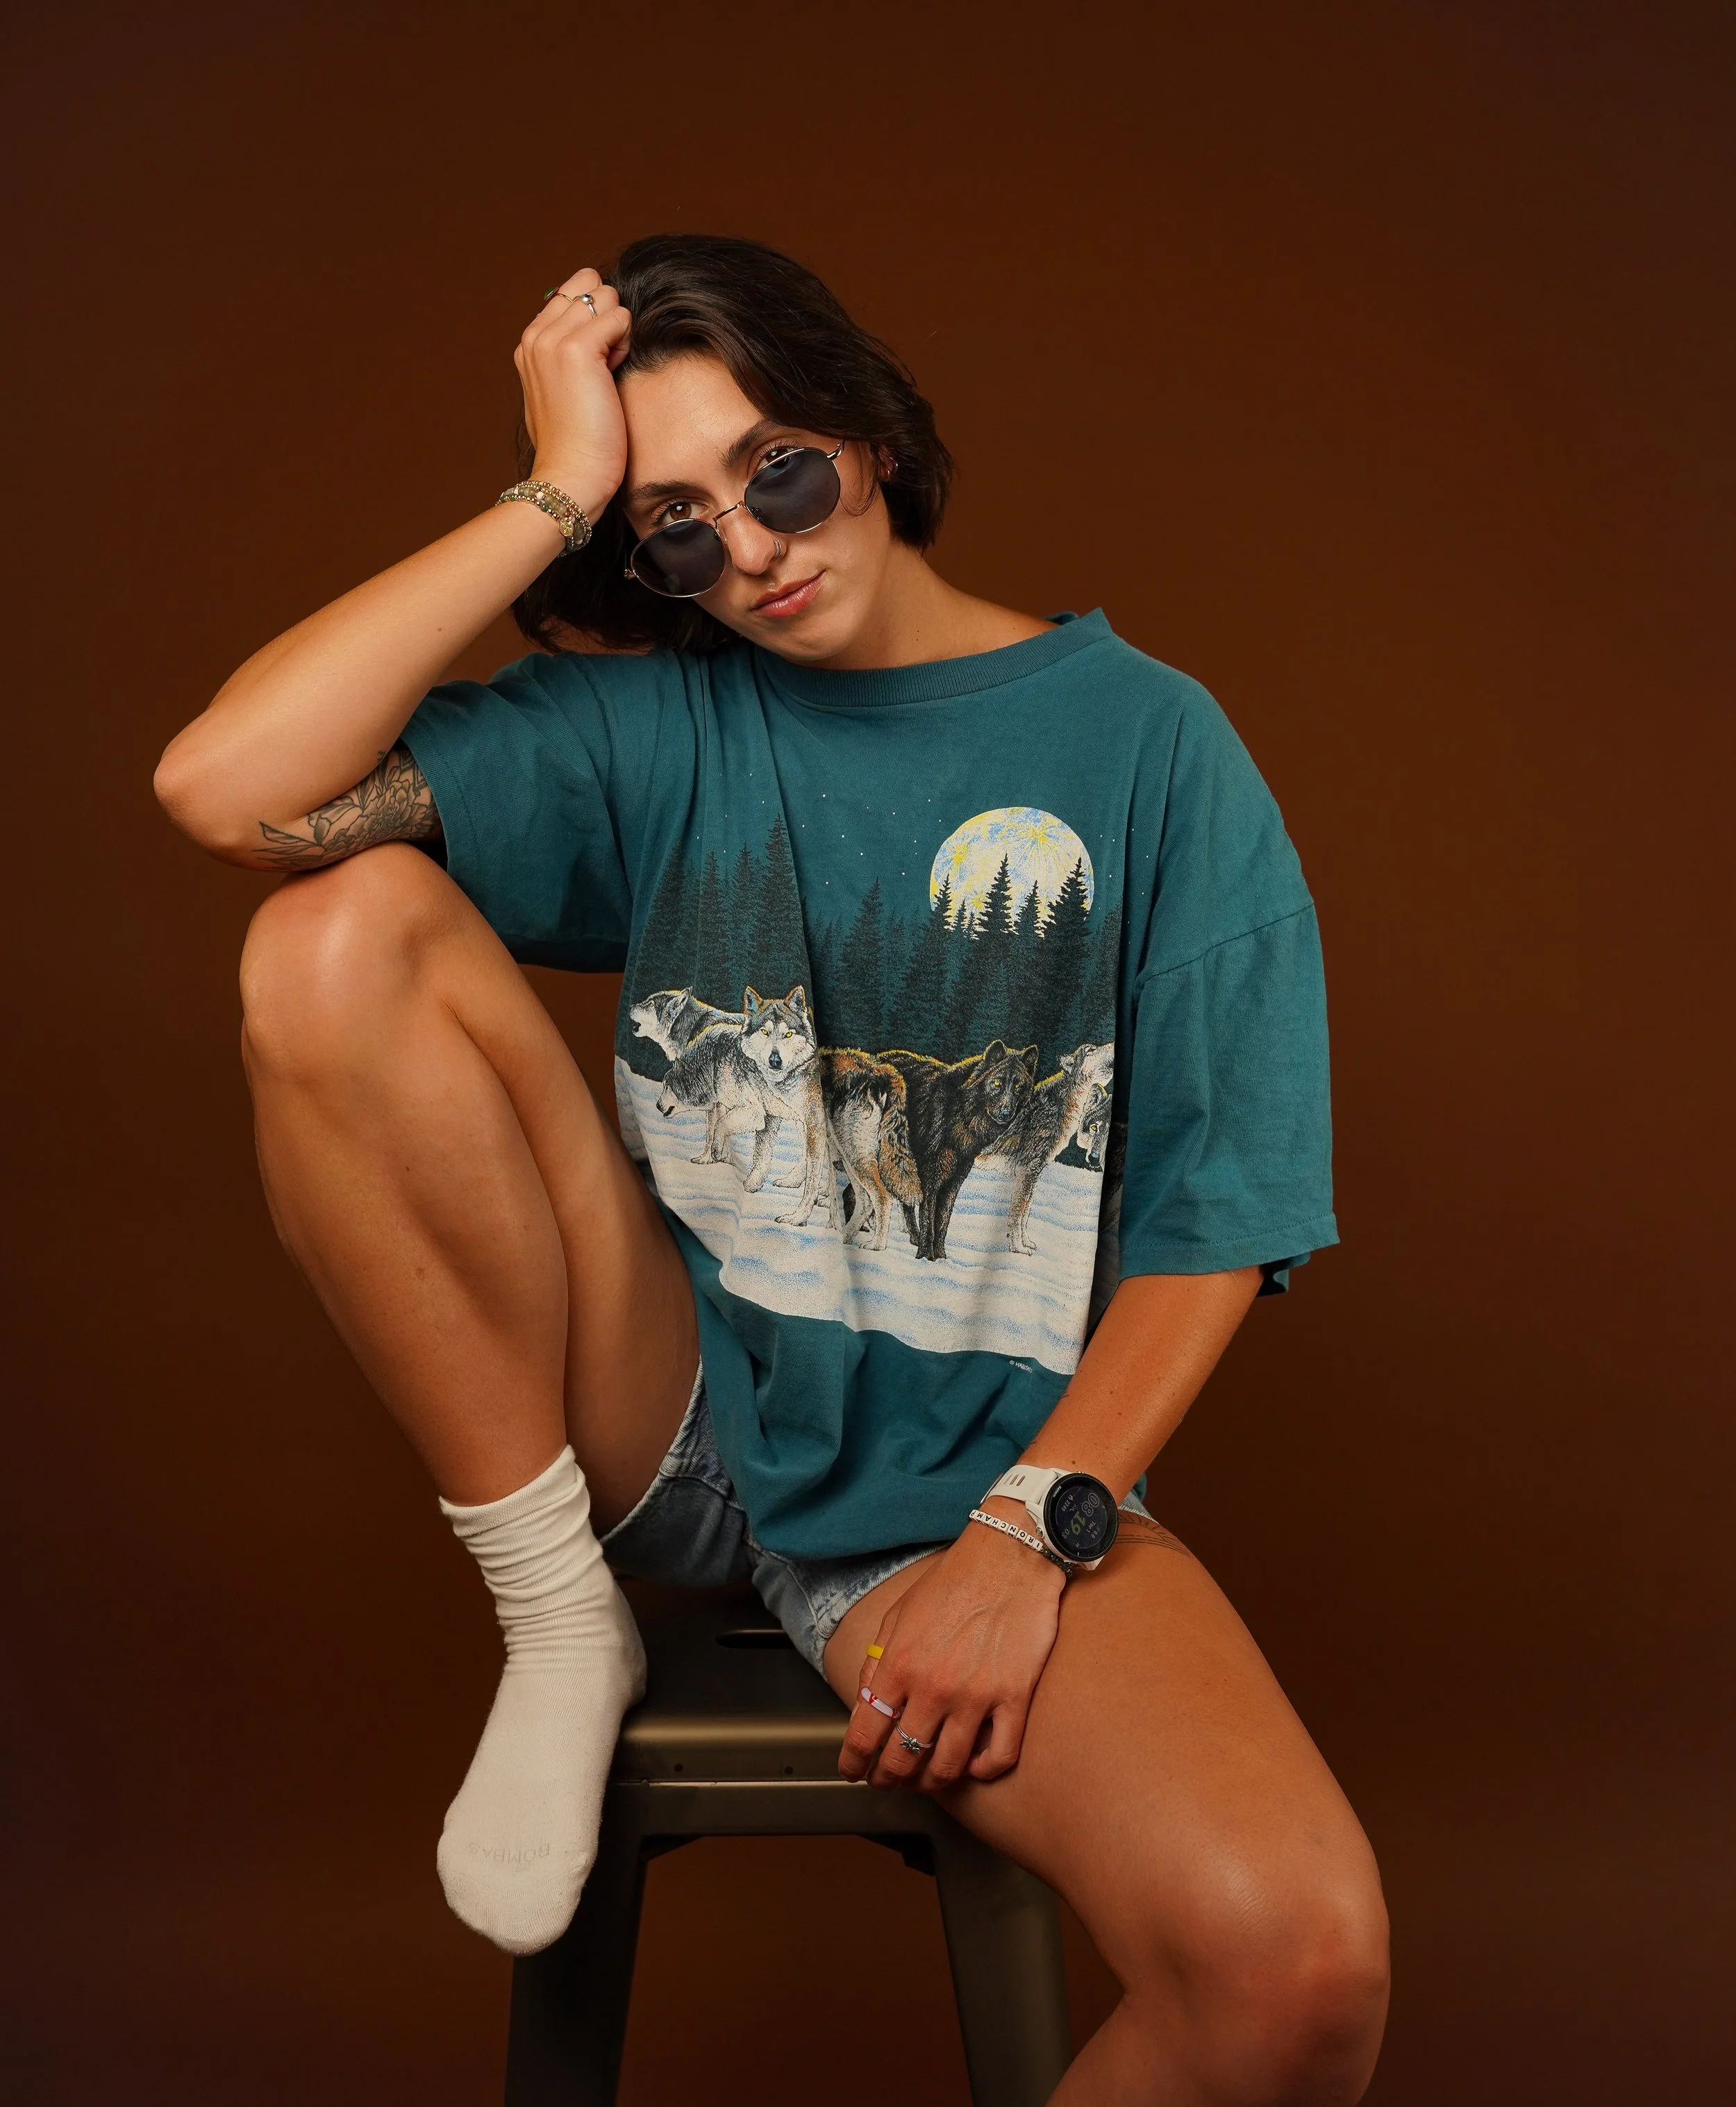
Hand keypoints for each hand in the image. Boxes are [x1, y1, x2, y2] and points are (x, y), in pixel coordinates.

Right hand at [513, 267, 633, 518]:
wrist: (571, 475)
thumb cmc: (575, 444)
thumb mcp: (561, 391)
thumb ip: (567, 356)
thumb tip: (598, 335)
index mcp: (530, 343)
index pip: (572, 292)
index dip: (594, 318)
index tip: (595, 359)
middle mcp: (537, 334)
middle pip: (590, 286)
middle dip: (607, 319)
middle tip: (605, 364)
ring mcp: (553, 339)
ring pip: (606, 296)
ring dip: (618, 330)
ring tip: (608, 371)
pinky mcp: (576, 349)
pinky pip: (619, 316)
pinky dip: (625, 342)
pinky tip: (614, 373)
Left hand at [838, 1516, 1066, 1791]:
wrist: (1009, 1555)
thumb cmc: (954, 1580)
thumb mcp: (899, 1614)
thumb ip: (878, 1661)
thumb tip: (866, 1702)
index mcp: (898, 1665)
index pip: (865, 1733)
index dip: (854, 1762)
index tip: (853, 1772)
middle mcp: (933, 1687)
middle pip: (902, 1759)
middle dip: (889, 1778)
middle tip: (889, 1781)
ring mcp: (976, 1696)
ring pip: (947, 1767)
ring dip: (933, 1782)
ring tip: (929, 1779)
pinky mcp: (1014, 1697)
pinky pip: (999, 1756)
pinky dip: (983, 1771)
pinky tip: (975, 1765)